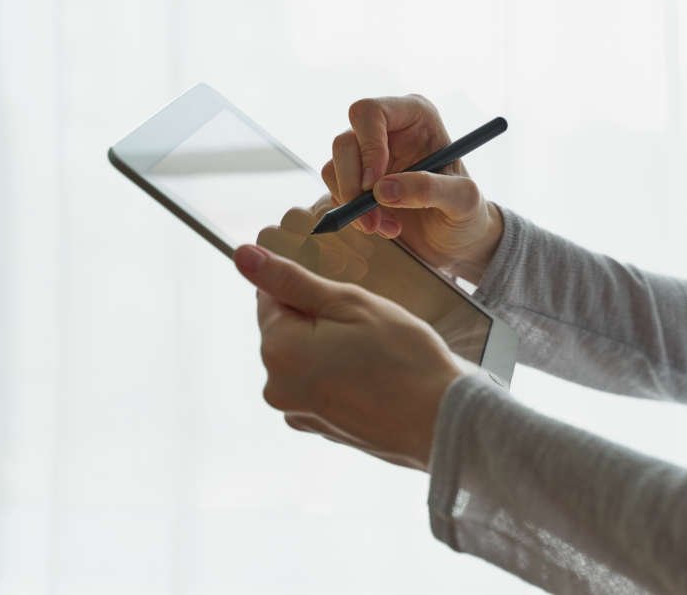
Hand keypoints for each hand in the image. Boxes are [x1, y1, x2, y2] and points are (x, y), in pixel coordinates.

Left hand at [234, 243, 461, 470]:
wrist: (443, 421)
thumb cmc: (403, 357)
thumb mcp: (348, 303)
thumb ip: (291, 280)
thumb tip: (242, 256)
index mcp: (278, 349)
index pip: (271, 297)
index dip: (309, 288)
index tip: (342, 296)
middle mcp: (277, 386)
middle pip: (288, 330)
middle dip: (320, 319)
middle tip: (368, 324)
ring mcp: (298, 412)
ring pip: (307, 358)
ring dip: (332, 347)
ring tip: (377, 353)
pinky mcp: (321, 428)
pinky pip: (321, 386)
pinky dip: (342, 376)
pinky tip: (376, 377)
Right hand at [322, 95, 502, 283]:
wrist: (456, 238)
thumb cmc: (467, 212)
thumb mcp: (463, 201)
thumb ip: (430, 189)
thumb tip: (382, 189)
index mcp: (416, 116)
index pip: (371, 112)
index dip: (367, 146)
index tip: (374, 185)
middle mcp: (387, 129)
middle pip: (345, 142)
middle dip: (352, 184)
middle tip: (371, 218)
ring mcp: (367, 154)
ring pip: (334, 168)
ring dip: (353, 205)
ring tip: (386, 227)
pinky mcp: (355, 180)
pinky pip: (336, 191)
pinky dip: (352, 215)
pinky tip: (383, 227)